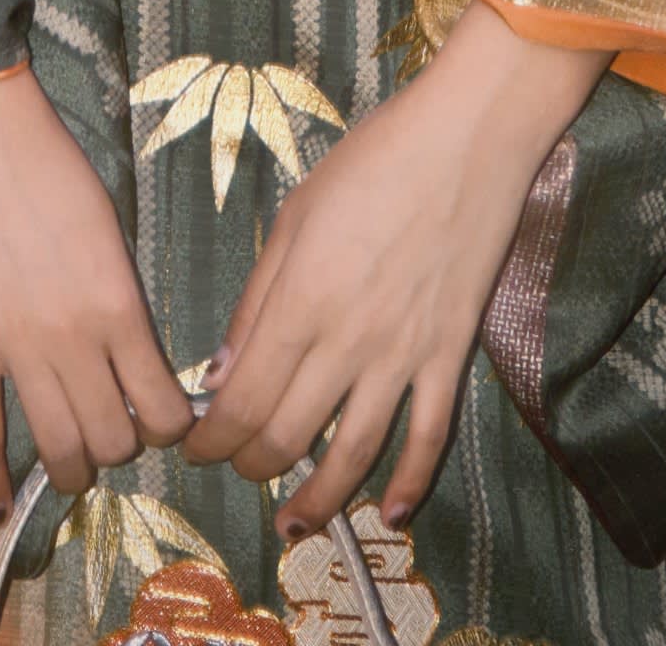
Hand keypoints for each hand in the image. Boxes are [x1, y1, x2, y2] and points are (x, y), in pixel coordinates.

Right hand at [0, 71, 193, 519]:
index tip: (167, 418)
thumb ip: (124, 301)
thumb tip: (135, 352)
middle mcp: (74, 342)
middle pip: (112, 441)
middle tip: (117, 433)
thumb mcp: (113, 234)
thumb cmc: (55, 169)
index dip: (172, 428)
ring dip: (73, 468)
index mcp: (121, 310)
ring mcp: (17, 350)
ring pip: (57, 448)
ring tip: (75, 464)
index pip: (163, 409)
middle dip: (122, 448)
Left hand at [178, 1, 613, 539]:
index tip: (197, 449)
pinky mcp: (450, 353)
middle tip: (238, 470)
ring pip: (354, 452)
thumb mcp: (291, 220)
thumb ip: (256, 303)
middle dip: (252, 466)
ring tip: (294, 525)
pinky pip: (430, 433)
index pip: (240, 403)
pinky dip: (410, 480)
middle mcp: (347, 342)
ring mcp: (403, 353)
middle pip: (287, 436)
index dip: (212, 441)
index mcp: (298, 304)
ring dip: (319, 499)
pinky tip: (389, 514)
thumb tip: (220, 373)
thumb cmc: (371, 163)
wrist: (468, 139)